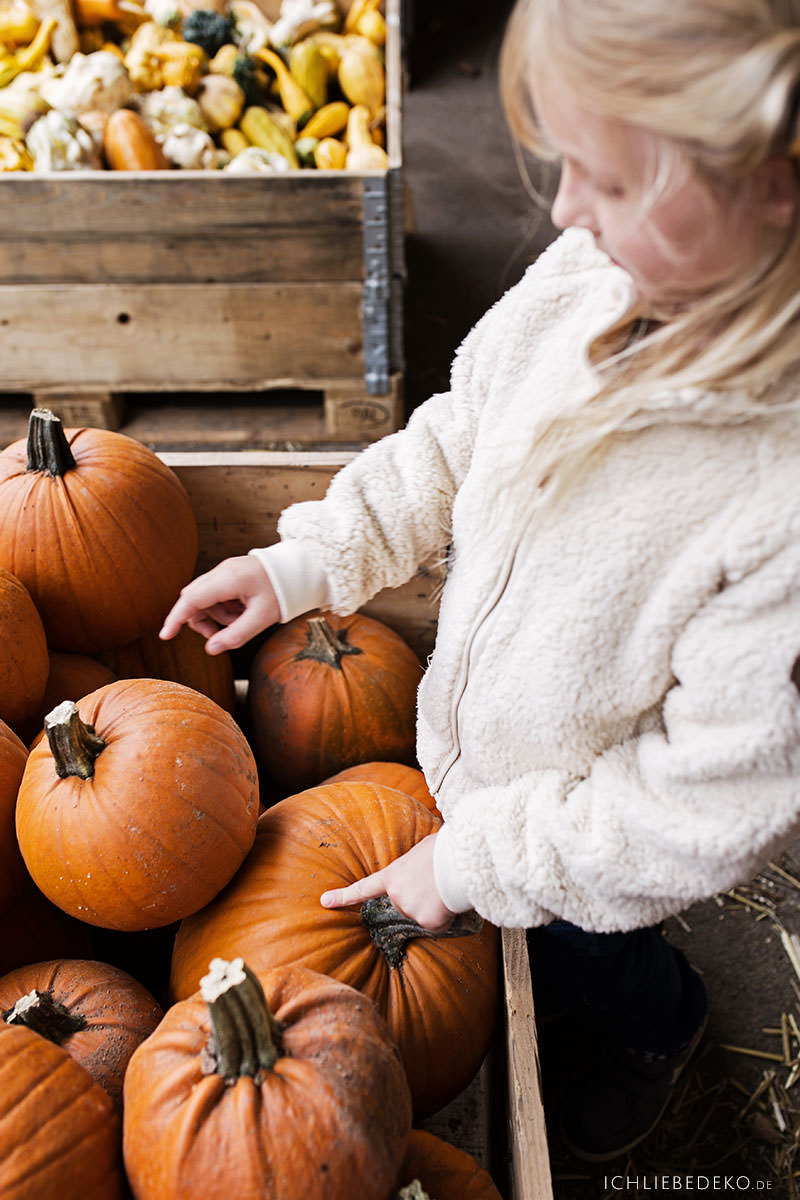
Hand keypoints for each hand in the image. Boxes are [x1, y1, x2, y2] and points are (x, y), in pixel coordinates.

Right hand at [159, 555, 280, 653]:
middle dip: (201, 620)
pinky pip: (216, 594)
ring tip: (243, 619)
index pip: (192, 599)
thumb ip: (236, 635)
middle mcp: (222, 571)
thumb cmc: (283, 592)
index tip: (165, 635)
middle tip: (220, 635)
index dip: (176, 618)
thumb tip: (211, 649)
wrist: (298, 570)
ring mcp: (224, 571)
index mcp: (229, 579)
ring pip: (205, 598)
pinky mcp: (229, 574)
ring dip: (217, 615)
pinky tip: (243, 610)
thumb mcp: (262, 618)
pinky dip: (224, 608)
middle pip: (193, 598)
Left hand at [320, 833, 454, 932]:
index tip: (324, 901)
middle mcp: (396, 895)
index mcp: (392, 874)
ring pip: (423, 915)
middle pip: (406, 905)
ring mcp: (410, 910)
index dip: (343, 896)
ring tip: (446, 887)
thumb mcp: (422, 850)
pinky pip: (438, 924)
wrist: (459, 862)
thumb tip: (427, 873)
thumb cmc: (445, 849)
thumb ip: (415, 866)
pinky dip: (446, 917)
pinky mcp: (427, 922)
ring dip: (435, 906)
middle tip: (437, 882)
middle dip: (421, 898)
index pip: (363, 888)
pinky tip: (450, 902)